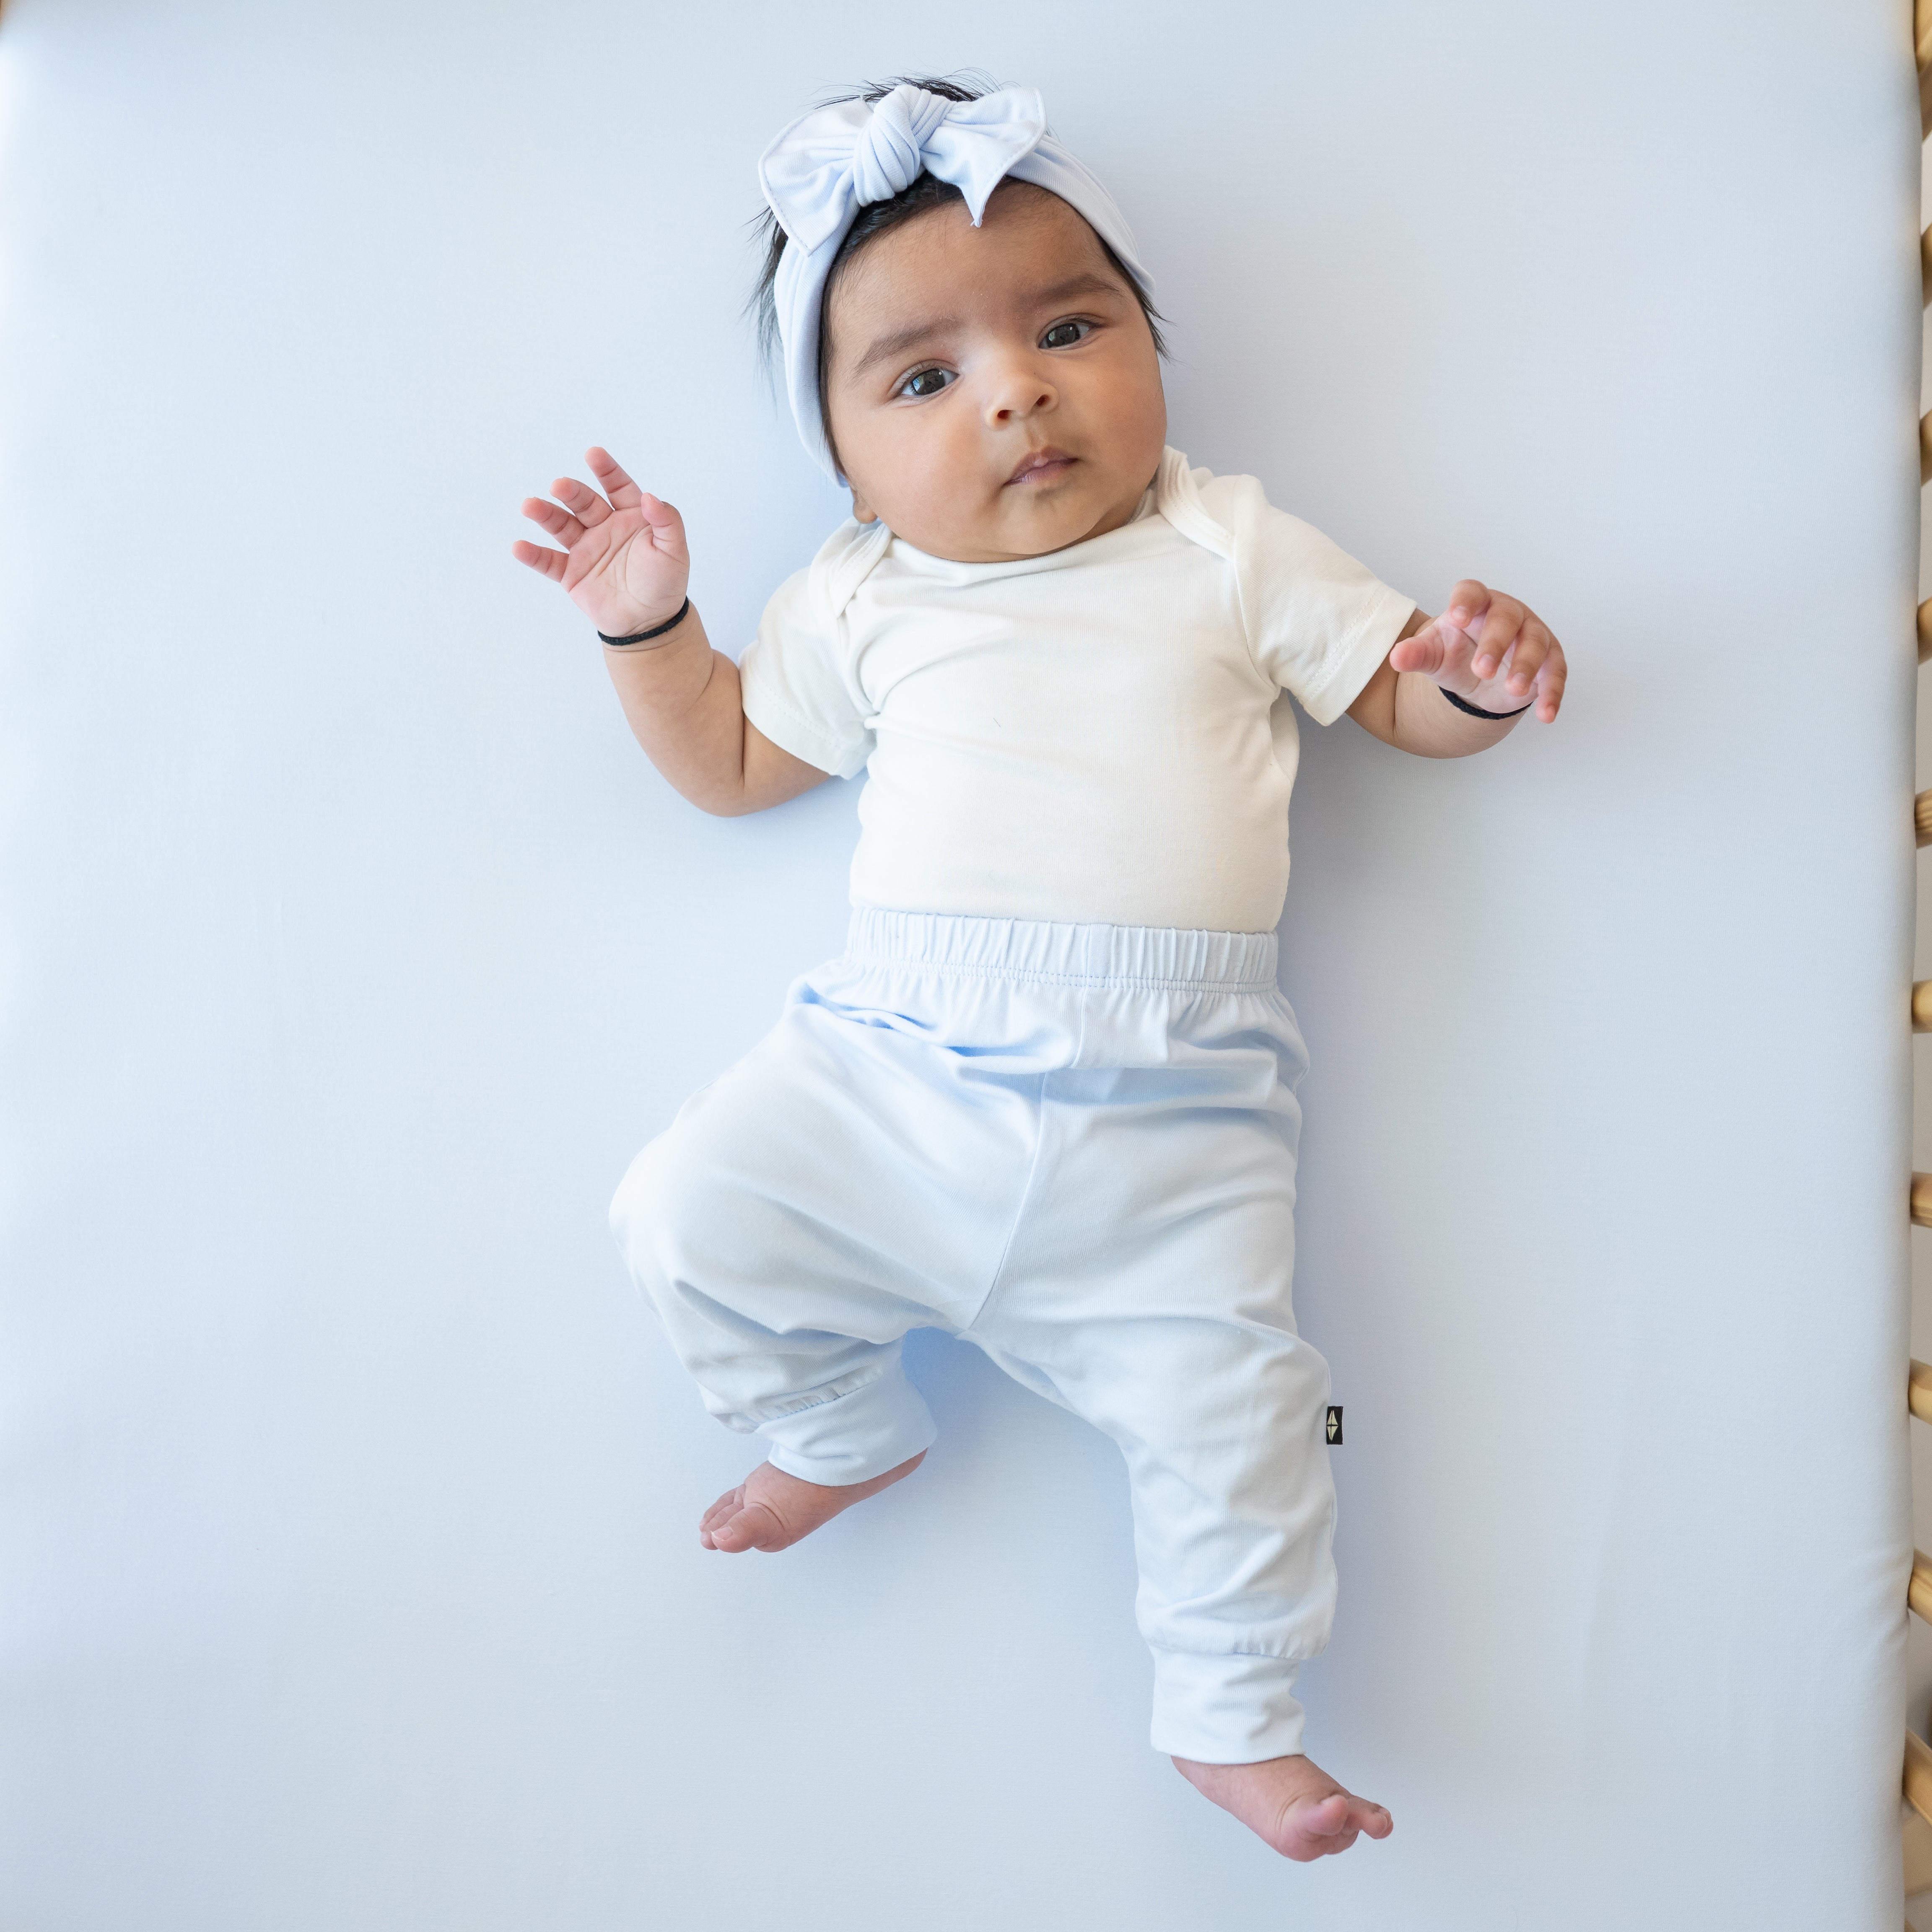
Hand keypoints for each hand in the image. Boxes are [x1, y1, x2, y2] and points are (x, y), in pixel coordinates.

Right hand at [512, 447, 688, 636]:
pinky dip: (534, 555)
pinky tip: (520, 546)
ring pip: (562, 526)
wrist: (650, 622)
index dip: (607, 471)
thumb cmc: (664, 583)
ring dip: (545, 515)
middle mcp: (604, 527)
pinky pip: (550, 562)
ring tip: (529, 506)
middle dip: (571, 492)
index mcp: (630, 516)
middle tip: (559, 486)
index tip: (593, 454)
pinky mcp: (571, 573)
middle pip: (584, 503)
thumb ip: (667, 522)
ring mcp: (586, 549)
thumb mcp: (674, 551)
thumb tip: (651, 497)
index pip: (617, 487)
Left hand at [1388, 579, 1566, 723]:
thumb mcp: (1434, 654)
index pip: (1472, 592)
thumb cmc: (1456, 653)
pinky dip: (1552, 693)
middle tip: (1482, 669)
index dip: (1466, 601)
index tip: (1457, 617)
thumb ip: (1416, 654)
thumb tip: (1397, 657)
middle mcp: (1508, 614)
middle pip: (1507, 618)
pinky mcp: (1549, 660)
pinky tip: (1546, 714)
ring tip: (1514, 688)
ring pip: (1536, 643)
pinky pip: (1554, 673)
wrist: (1479, 675)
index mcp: (1476, 604)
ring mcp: (1532, 634)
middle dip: (1496, 643)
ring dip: (1527, 666)